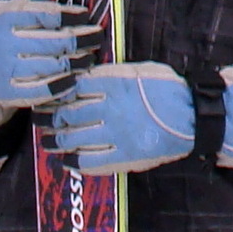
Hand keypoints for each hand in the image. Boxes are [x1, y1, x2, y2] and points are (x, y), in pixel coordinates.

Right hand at [0, 0, 102, 109]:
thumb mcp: (6, 10)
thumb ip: (33, 7)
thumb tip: (70, 9)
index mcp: (4, 20)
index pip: (43, 15)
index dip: (69, 15)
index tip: (85, 15)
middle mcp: (4, 45)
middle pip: (53, 42)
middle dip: (81, 38)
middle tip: (96, 36)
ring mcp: (7, 71)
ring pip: (52, 66)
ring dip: (76, 62)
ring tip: (90, 57)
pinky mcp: (10, 93)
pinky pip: (43, 90)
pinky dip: (62, 85)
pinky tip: (75, 78)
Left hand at [34, 61, 195, 173]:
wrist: (193, 115)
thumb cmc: (167, 87)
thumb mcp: (137, 71)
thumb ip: (109, 75)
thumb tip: (84, 77)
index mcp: (112, 83)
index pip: (72, 87)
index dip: (55, 92)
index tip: (46, 94)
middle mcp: (109, 107)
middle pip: (67, 112)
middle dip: (49, 117)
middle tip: (39, 119)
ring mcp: (114, 133)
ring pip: (73, 137)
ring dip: (55, 139)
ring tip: (47, 140)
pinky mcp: (122, 156)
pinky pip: (90, 161)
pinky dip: (73, 160)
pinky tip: (66, 159)